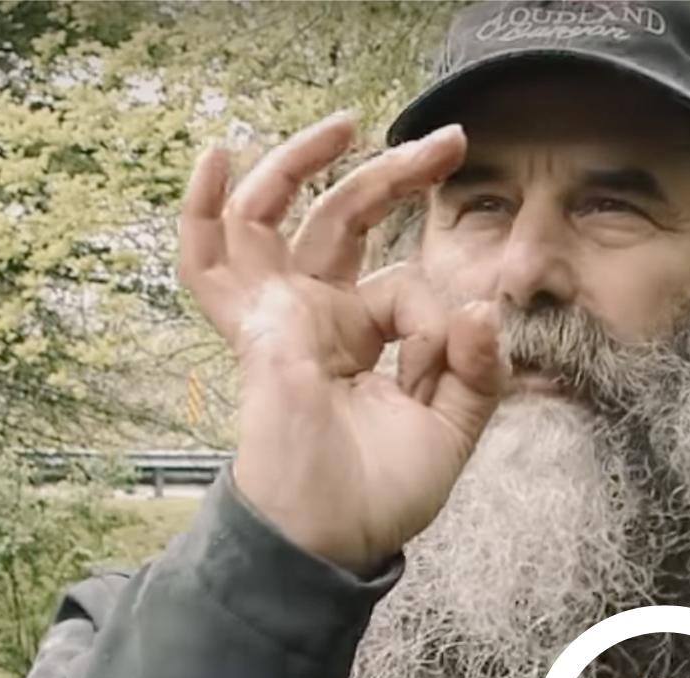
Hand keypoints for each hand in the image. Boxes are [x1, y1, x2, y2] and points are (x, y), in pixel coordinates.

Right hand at [175, 110, 507, 575]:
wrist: (330, 541)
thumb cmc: (381, 496)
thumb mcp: (455, 430)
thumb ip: (479, 371)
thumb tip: (485, 306)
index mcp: (364, 338)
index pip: (410, 289)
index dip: (444, 322)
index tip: (450, 366)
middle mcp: (320, 317)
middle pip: (348, 220)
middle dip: (396, 173)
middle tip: (449, 142)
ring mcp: (282, 318)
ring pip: (276, 216)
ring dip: (301, 161)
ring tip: (345, 124)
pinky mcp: (257, 331)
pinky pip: (211, 263)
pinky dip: (204, 210)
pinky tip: (216, 158)